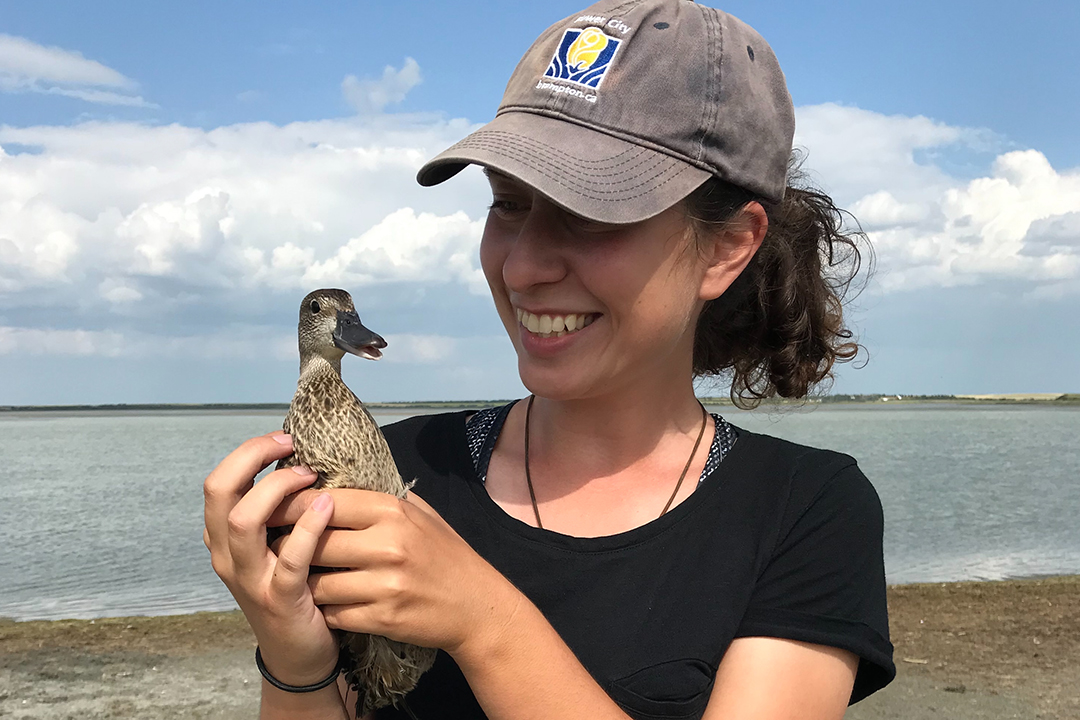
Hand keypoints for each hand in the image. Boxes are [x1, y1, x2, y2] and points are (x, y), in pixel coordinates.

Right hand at [203, 432, 340, 684]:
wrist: (299, 655)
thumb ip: (278, 511)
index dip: (249, 452)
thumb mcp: (275, 546)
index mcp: (225, 538)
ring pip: (244, 521)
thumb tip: (303, 459)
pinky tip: (328, 507)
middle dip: (253, 457)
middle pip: (219, 491)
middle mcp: (228, 556)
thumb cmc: (295, 588)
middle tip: (290, 447)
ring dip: (278, 489)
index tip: (284, 439)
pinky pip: (290, 559)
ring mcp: (251, 580)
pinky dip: (308, 528)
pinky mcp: (280, 600)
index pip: (219, 481)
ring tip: (310, 475)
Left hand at [270, 486, 522, 659]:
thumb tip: (326, 484)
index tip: (274, 509)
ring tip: (300, 579)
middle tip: (277, 547)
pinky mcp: (382, 618)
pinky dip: (326, 609)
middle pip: (315, 542)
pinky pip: (333, 612)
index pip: (326, 502)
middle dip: (290, 546)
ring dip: (305, 583)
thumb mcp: (419, 514)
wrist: (475, 605)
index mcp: (393, 510)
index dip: (293, 506)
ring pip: (317, 582)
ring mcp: (385, 584)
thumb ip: (376, 500)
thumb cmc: (444, 554)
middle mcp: (388, 544)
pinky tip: (328, 604)